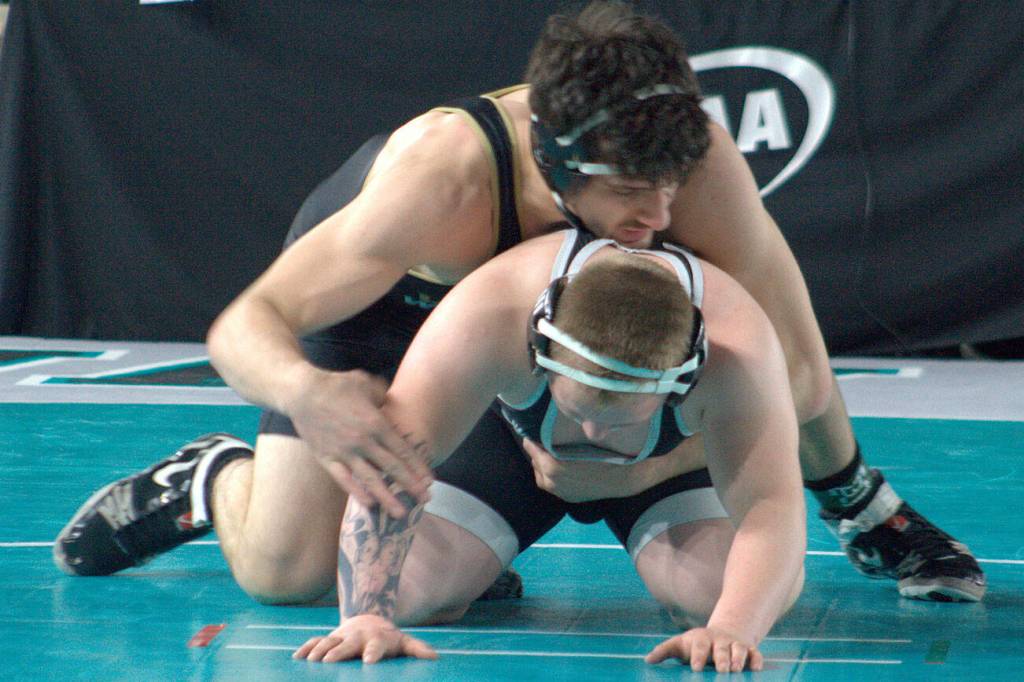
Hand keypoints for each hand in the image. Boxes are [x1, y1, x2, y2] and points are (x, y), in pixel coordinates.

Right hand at [290, 369, 432, 516]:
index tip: (430, 480)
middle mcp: (364, 441)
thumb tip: (391, 401)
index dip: (418, 467)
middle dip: (411, 485)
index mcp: (376, 423)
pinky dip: (357, 493)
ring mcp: (345, 452)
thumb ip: (383, 395)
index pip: (403, 450)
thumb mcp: (366, 383)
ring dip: (388, 498)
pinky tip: (369, 504)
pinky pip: (344, 480)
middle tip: (425, 500)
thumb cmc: (336, 385)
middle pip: (392, 468)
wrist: (302, 392)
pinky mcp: (327, 458)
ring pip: (371, 479)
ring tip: (400, 513)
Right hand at [292, 614, 436, 663]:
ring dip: (319, 650)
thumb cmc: (388, 639)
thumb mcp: (404, 641)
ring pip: (328, 642)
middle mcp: (357, 637)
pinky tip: (297, 658)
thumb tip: (434, 658)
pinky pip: (315, 642)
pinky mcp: (329, 639)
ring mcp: (341, 637)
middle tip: (331, 661)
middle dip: (339, 651)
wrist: (369, 620)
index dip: (373, 652)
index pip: (375, 646)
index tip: (369, 661)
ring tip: (311, 661)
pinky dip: (306, 648)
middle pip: (348, 644)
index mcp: (376, 640)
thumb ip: (417, 649)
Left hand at [523, 438, 619, 502]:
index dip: (532, 438)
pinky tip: (559, 467)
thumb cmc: (603, 454)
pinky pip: (551, 485)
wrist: (622, 477)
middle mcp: (551, 482)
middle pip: (534, 462)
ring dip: (542, 465)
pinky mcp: (567, 498)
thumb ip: (559, 437)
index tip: (533, 430)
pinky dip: (550, 476)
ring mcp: (559, 492)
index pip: (531, 448)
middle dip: (537, 451)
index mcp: (551, 466)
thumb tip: (545, 427)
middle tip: (544, 440)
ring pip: (540, 475)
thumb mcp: (579, 441)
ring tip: (550, 454)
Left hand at [645, 627, 763, 672]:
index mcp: (701, 639)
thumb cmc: (696, 645)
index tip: (696, 668)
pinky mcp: (748, 650)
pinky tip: (756, 669)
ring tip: (736, 670)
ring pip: (738, 649)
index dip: (698, 656)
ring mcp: (734, 644)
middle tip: (721, 670)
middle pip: (720, 648)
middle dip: (721, 658)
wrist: (723, 634)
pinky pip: (754, 653)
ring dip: (738, 658)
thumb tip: (647, 660)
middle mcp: (719, 641)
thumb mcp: (680, 645)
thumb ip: (665, 651)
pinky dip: (756, 659)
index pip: (699, 646)